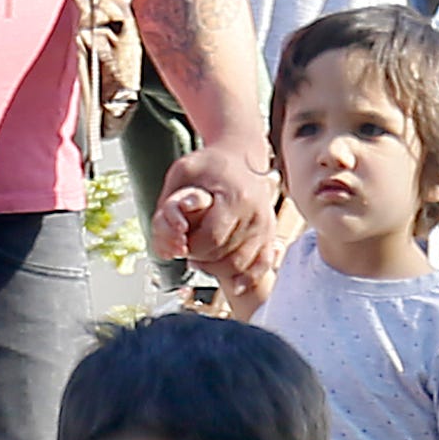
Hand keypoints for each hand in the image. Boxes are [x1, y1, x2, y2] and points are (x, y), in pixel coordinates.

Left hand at [155, 146, 282, 289]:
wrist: (240, 154)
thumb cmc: (207, 165)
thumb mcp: (181, 173)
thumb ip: (168, 207)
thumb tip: (167, 245)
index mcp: (235, 197)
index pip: (211, 240)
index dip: (191, 247)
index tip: (180, 241)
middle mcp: (256, 214)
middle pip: (225, 256)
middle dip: (201, 258)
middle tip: (188, 250)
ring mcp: (266, 225)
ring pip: (240, 266)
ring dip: (217, 269)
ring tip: (203, 257)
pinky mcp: (270, 234)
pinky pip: (262, 265)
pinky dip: (247, 278)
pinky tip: (235, 285)